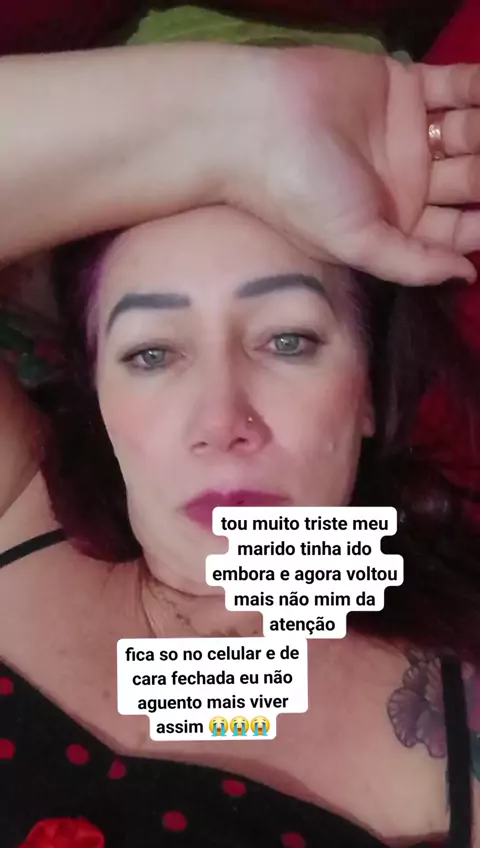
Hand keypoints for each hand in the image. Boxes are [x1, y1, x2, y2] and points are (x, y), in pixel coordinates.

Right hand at [223, 47, 479, 284]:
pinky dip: (479, 90)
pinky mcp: (405, 86)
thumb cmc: (300, 195)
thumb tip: (466, 275)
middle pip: (468, 181)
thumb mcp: (356, 245)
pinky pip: (455, 86)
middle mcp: (405, 181)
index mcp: (394, 222)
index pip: (455, 229)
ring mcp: (407, 132)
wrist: (257, 126)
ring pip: (467, 135)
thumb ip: (412, 264)